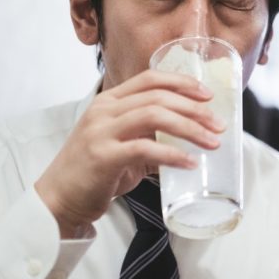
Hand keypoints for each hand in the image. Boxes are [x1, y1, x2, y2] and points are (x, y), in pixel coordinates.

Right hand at [34, 69, 224, 236]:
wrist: (59, 199)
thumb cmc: (94, 172)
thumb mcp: (124, 146)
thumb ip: (151, 138)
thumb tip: (189, 140)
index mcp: (109, 102)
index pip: (150, 79)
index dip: (182, 83)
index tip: (208, 95)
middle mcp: (103, 111)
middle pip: (158, 97)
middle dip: (195, 109)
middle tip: (219, 124)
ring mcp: (101, 132)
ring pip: (154, 116)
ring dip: (190, 128)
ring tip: (212, 142)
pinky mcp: (103, 157)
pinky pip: (145, 149)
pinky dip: (173, 155)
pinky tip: (190, 163)